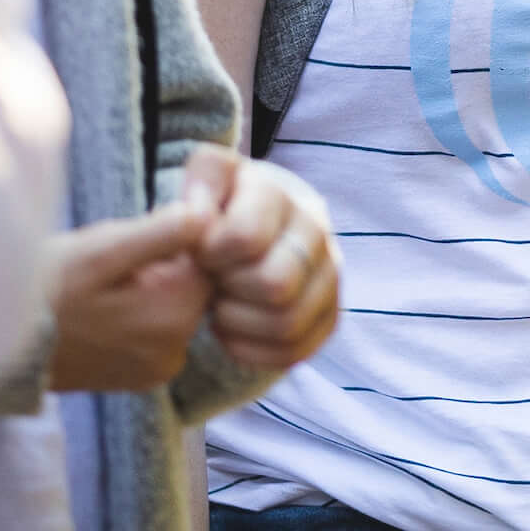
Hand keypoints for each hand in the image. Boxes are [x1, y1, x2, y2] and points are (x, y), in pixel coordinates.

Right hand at [45, 202, 213, 392]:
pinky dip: (139, 315)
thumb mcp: (100, 250)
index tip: (137, 237)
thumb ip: (161, 233)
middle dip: (164, 266)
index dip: (180, 240)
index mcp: (174, 317)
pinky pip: (158, 332)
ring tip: (102, 290)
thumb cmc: (45, 288)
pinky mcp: (142, 379)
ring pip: (175, 307)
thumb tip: (208, 215)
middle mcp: (176, 352)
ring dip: (151, 290)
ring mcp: (158, 370)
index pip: (210, 262)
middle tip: (113, 264)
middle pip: (194, 286)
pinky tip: (103, 310)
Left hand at [180, 144, 339, 375]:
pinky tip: (232, 330)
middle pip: (276, 284)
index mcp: (282, 196)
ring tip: (220, 305)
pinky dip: (251, 351)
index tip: (201, 250)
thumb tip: (201, 216)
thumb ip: (202, 177)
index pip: (246, 237)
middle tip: (214, 280)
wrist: (249, 230)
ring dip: (237, 323)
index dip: (210, 253)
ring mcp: (328, 278)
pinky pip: (292, 353)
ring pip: (287, 324)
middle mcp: (317, 234)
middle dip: (230, 289)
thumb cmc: (221, 206)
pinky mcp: (328, 318)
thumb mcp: (207, 177)